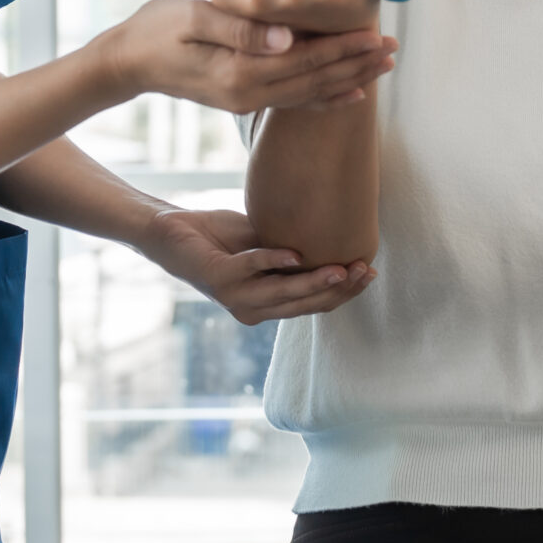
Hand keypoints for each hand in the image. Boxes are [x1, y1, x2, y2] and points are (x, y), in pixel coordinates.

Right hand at [96, 0, 395, 114]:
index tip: (376, 34)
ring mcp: (246, 101)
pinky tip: (351, 94)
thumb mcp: (191, 18)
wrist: (127, 61)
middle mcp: (248, 95)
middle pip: (315, 80)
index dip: (342, 47)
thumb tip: (284, 36)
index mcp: (238, 73)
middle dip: (356, 64)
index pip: (304, 60)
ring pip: (310, 92)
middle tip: (394, 48)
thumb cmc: (156, 28)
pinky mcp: (244, 99)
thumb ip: (238, 27)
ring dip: (349, 78)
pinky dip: (326, 97)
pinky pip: (294, 101)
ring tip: (383, 65)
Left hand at [142, 205, 376, 324]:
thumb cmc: (220, 239)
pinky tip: (295, 255)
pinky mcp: (218, 276)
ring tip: (340, 268)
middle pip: (304, 304)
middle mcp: (253, 309)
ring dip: (313, 281)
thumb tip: (334, 239)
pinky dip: (273, 260)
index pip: (314, 305)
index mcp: (267, 304)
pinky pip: (251, 268)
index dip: (344, 293)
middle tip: (363, 269)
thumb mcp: (267, 244)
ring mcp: (235, 296)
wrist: (172, 233)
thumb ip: (296, 251)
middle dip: (338, 288)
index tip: (369, 272)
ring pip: (282, 293)